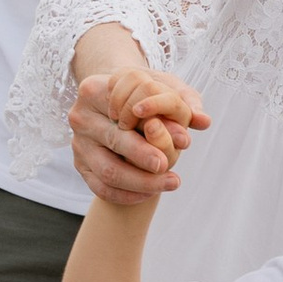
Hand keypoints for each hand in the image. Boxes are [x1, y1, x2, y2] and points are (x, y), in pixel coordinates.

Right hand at [70, 62, 210, 201]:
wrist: (117, 104)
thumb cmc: (143, 93)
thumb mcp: (163, 86)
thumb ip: (184, 100)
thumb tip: (204, 121)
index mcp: (95, 89)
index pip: (126, 109)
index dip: (156, 128)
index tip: (185, 141)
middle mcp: (81, 116)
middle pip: (116, 141)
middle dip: (147, 158)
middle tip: (172, 170)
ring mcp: (78, 143)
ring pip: (108, 171)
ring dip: (142, 183)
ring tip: (171, 182)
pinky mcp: (80, 165)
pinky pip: (101, 188)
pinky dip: (127, 195)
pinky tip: (150, 193)